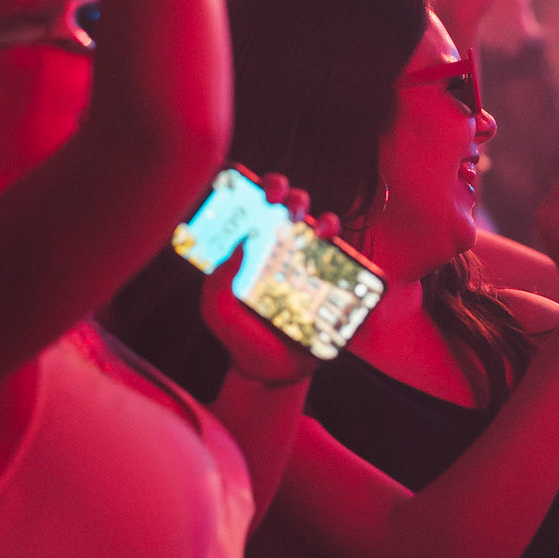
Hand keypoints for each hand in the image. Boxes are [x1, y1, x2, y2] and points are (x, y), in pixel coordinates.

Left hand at [198, 174, 333, 385]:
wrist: (273, 375)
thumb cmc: (241, 338)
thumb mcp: (217, 311)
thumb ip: (216, 281)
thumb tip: (237, 245)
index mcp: (248, 249)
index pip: (249, 205)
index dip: (250, 185)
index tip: (248, 182)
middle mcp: (278, 248)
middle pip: (283, 204)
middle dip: (282, 190)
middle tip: (277, 199)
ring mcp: (307, 261)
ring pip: (315, 219)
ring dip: (313, 210)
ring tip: (308, 222)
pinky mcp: (332, 278)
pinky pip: (341, 250)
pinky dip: (340, 238)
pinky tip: (330, 238)